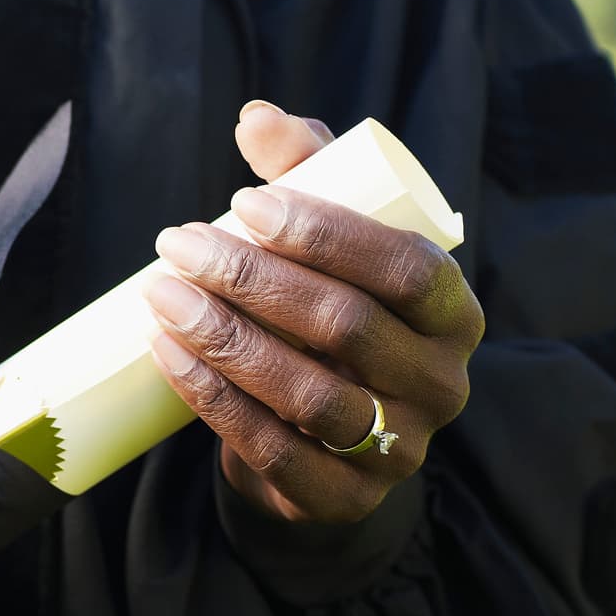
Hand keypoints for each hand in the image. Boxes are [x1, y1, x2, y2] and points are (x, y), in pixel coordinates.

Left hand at [142, 100, 483, 524]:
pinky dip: (214, 400)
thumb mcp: (329, 246)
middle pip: (346, 326)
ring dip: (225, 339)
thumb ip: (309, 173)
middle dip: (252, 280)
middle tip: (177, 244)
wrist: (320, 445)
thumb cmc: (327, 320)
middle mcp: (441, 384)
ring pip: (308, 392)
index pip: (404, 267)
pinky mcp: (343, 499)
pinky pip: (274, 450)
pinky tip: (167, 355)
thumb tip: (257, 117)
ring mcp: (399, 450)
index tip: (241, 203)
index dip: (325, 234)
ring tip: (161, 295)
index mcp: (454, 314)